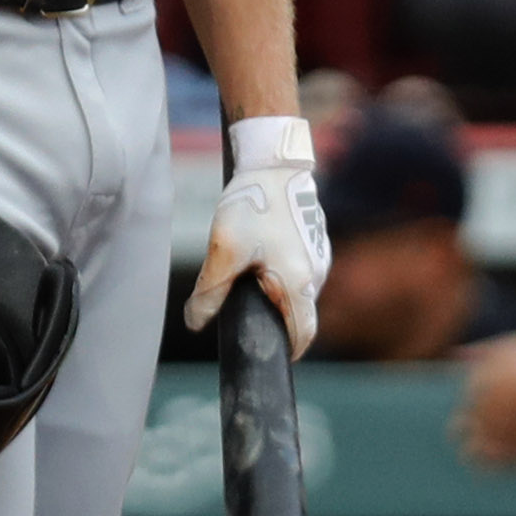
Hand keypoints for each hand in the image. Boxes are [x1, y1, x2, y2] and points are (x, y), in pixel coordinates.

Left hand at [186, 116, 327, 351]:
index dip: (288, 350)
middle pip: (300, 313)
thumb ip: (210, 292)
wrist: (274, 162)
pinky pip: (301, 267)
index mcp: (299, 283)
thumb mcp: (224, 251)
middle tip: (246, 308)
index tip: (268, 353)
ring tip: (250, 273)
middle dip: (276, 317)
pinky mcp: (315, 238)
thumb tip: (196, 323)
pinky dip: (283, 271)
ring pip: (299, 289)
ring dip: (278, 291)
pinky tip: (261, 252)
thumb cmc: (254, 205)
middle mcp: (317, 273)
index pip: (303, 334)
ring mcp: (320, 254)